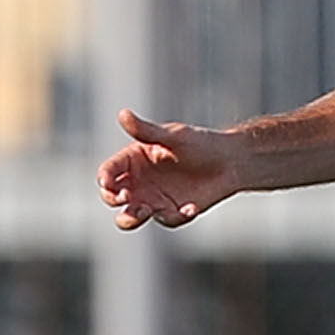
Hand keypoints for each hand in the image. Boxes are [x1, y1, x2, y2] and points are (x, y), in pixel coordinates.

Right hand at [97, 109, 233, 229]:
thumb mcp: (173, 135)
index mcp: (133, 160)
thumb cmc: (200, 143)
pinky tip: (191, 207)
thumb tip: (123, 114)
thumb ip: (146, 131)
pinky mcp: (172, 212)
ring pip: (130, 217)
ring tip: (145, 211)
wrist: (230, 161)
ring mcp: (154, 199)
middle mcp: (138, 182)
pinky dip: (176, 216)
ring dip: (131, 219)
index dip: (104, 179)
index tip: (108, 183)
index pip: (108, 172)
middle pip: (112, 197)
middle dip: (114, 199)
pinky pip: (166, 220)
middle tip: (126, 197)